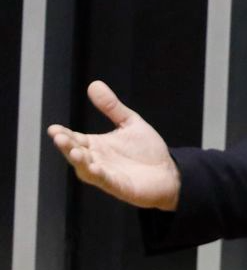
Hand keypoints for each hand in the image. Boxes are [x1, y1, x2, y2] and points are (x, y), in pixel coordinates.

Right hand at [48, 81, 180, 210]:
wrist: (169, 171)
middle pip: (76, 153)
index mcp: (96, 145)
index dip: (63, 134)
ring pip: (86, 169)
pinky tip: (95, 168)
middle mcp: (97, 160)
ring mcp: (106, 174)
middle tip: (59, 137)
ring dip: (79, 161)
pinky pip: (105, 181)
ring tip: (74, 151)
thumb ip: (111, 107)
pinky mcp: (119, 186)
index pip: (74, 139)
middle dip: (67, 146)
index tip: (53, 128)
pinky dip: (99, 175)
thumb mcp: (129, 123)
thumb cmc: (147, 150)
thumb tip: (94, 84)